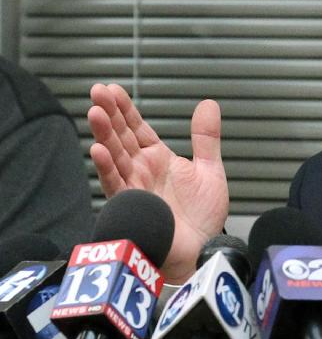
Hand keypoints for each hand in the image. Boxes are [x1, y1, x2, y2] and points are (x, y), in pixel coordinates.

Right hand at [87, 84, 228, 282]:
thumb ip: (206, 138)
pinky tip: (98, 149)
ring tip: (95, 112)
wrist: (202, 250)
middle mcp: (142, 170)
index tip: (112, 89)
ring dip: (104, 135)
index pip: (137, 128)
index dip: (125, 109)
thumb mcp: (210, 170)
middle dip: (108, 114)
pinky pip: (116, 184)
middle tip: (98, 91)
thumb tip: (208, 103)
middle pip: (121, 137)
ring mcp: (135, 187)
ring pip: (115, 156)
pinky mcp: (132, 206)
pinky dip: (107, 167)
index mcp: (159, 159)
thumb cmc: (203, 217)